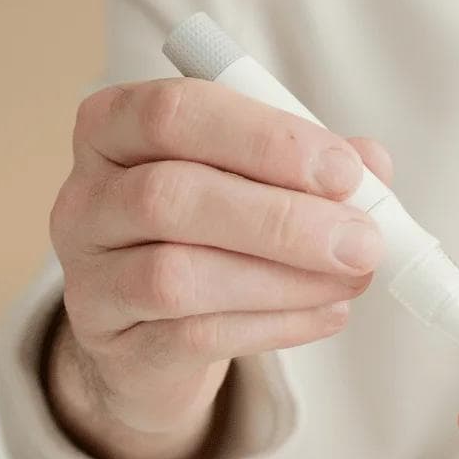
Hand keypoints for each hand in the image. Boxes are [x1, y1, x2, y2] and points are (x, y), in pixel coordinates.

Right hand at [47, 79, 390, 458]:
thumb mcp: (257, 182)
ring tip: (355, 278)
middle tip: (363, 241)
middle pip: (171, 196)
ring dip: (285, 279)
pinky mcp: (115, 345)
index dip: (267, 139)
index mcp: (115, 129)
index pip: (176, 113)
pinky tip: (330, 313)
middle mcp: (87, 198)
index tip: (345, 171)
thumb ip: (313, 166)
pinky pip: (196, 336)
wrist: (154, 332)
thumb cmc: (214, 232)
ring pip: (177, 275)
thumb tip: (372, 162)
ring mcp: (90, 277)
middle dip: (283, 219)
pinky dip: (278, 324)